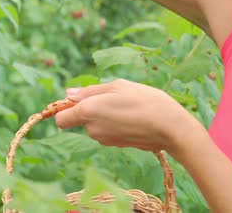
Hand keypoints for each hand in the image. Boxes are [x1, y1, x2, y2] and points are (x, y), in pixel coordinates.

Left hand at [54, 79, 199, 152]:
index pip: (60, 119)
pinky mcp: (116, 145)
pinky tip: (131, 118)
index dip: (65, 110)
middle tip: (111, 98)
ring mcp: (104, 140)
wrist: (171, 127)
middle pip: (79, 121)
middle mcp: (92, 129)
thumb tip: (67, 94)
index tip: (77, 100)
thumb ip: (89, 91)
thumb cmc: (144, 100)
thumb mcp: (117, 86)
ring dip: (103, 116)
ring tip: (126, 106)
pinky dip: (114, 125)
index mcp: (88, 112)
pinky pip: (107, 132)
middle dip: (88, 111)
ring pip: (94, 126)